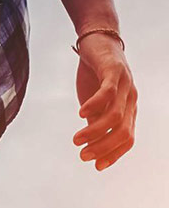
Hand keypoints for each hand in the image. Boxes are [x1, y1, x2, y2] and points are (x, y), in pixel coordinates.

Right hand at [73, 33, 136, 170]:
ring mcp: (125, 84)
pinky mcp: (114, 70)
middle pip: (122, 131)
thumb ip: (95, 123)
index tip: (96, 166)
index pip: (127, 139)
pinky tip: (80, 114)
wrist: (97, 41)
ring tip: (76, 140)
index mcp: (128, 109)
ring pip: (115, 116)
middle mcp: (130, 98)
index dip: (114, 154)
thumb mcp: (94, 105)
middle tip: (82, 156)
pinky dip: (94, 105)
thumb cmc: (95, 76)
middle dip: (103, 147)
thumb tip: (90, 147)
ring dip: (95, 132)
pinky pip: (108, 93)